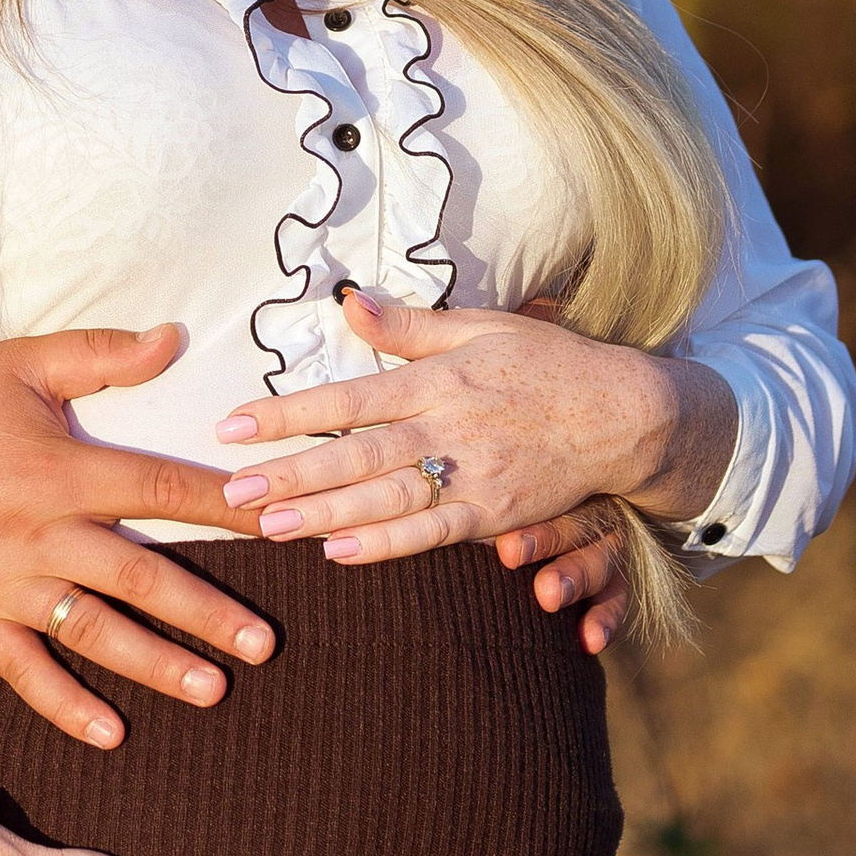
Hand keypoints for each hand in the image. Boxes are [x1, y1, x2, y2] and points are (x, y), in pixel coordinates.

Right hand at [0, 314, 279, 749]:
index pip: (159, 488)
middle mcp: (38, 535)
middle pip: (139, 578)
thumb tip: (172, 338)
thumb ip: (99, 355)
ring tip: (213, 689)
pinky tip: (112, 732)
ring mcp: (3, 585)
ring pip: (93, 633)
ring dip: (156, 665)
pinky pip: (23, 671)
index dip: (222, 507)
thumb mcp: (18, 363)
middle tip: (264, 643)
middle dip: (206, 612)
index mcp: (57, 470)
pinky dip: (65, 706)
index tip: (274, 520)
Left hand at [214, 287, 735, 656]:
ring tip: (268, 526)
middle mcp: (448, 426)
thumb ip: (407, 326)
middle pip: (356, 455)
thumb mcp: (479, 326)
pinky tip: (340, 554)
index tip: (232, 427)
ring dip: (325, 514)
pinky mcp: (496, 513)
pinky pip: (433, 534)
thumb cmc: (547, 363)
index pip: (347, 398)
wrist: (624, 412)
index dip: (287, 413)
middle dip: (290, 474)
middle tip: (232, 491)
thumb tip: (346, 301)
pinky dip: (387, 545)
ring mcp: (473, 473)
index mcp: (437, 378)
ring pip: (386, 498)